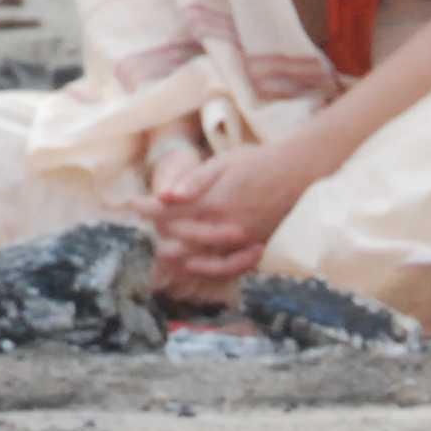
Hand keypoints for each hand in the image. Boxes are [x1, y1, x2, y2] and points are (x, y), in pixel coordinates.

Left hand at [147, 143, 303, 301]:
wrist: (299, 173)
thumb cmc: (259, 162)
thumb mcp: (224, 161)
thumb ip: (194, 180)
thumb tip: (166, 196)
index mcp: (212, 201)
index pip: (168, 210)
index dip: (145, 208)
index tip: (130, 204)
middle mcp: (223, 226)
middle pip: (178, 235)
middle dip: (158, 230)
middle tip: (144, 227)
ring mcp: (239, 242)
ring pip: (198, 255)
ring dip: (175, 253)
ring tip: (159, 251)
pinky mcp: (253, 249)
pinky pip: (227, 268)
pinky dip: (207, 269)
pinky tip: (192, 266)